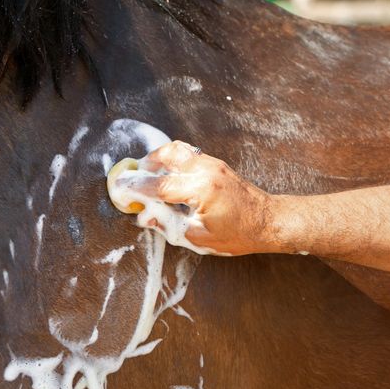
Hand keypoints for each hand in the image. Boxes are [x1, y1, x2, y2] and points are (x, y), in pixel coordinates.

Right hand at [121, 141, 274, 255]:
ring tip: (148, 175)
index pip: (159, 185)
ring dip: (159, 159)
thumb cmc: (238, 234)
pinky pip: (189, 154)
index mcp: (201, 189)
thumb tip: (144, 216)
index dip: (136, 188)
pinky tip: (168, 175)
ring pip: (178, 150)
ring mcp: (212, 163)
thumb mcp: (200, 238)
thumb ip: (169, 225)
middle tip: (133, 179)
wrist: (268, 221)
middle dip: (146, 165)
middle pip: (167, 155)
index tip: (121, 190)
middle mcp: (206, 170)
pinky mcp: (216, 163)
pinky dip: (173, 160)